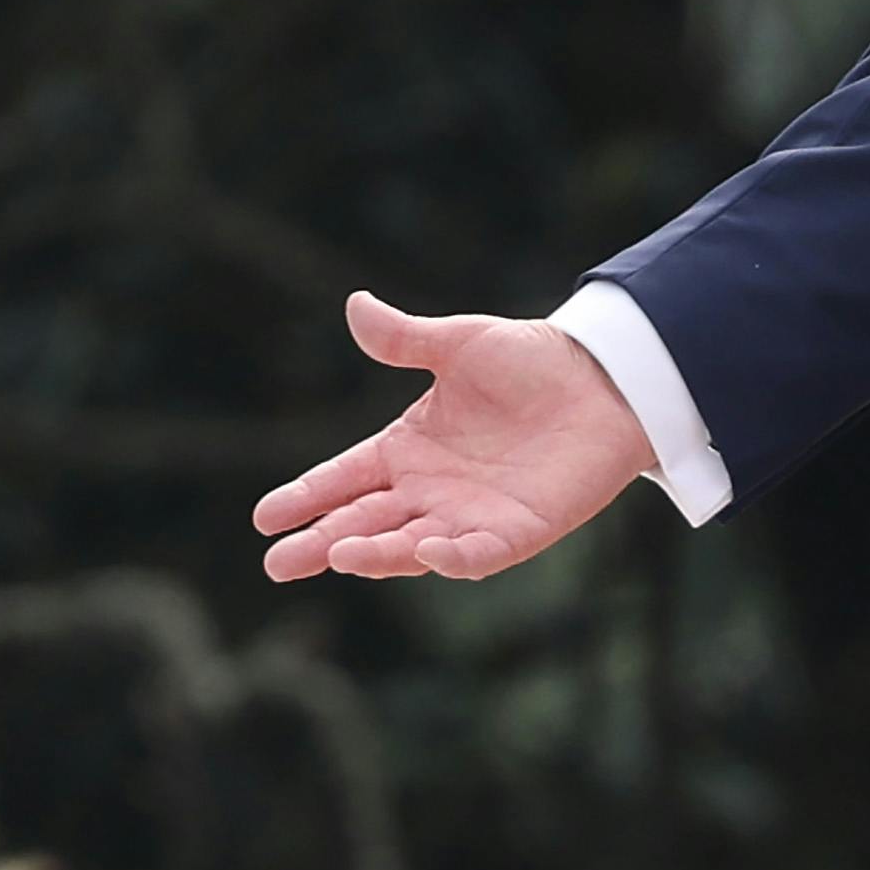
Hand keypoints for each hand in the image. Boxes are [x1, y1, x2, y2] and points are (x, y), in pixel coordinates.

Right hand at [252, 291, 655, 583]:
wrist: (604, 382)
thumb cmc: (529, 362)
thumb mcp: (459, 344)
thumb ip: (405, 338)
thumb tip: (355, 305)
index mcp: (407, 449)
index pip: (344, 478)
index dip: (307, 497)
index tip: (265, 516)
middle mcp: (430, 491)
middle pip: (363, 523)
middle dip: (320, 544)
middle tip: (276, 564)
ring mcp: (470, 516)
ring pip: (409, 545)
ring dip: (375, 554)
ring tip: (337, 555)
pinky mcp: (516, 533)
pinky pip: (476, 555)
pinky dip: (451, 558)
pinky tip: (425, 553)